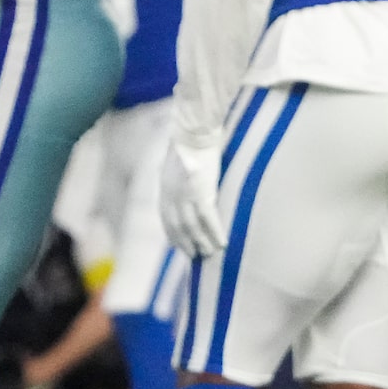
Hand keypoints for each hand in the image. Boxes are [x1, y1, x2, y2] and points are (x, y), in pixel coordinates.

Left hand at [161, 134, 227, 261]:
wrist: (194, 132)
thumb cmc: (189, 141)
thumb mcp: (175, 161)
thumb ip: (176, 176)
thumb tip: (184, 181)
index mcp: (164, 188)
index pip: (166, 218)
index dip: (173, 234)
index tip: (178, 246)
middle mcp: (171, 196)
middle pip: (178, 226)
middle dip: (186, 243)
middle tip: (196, 256)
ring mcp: (185, 196)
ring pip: (192, 227)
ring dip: (202, 242)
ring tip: (211, 253)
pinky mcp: (201, 193)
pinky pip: (208, 219)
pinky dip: (215, 232)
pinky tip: (223, 242)